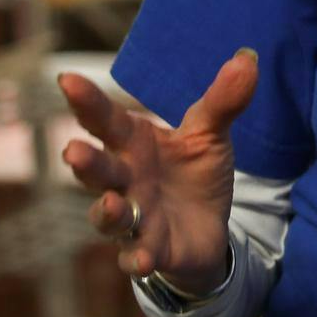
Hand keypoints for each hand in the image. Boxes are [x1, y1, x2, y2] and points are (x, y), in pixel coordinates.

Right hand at [56, 48, 258, 288]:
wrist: (206, 228)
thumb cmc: (193, 173)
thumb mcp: (209, 135)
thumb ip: (223, 101)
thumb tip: (249, 57)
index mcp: (133, 144)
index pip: (105, 120)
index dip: (86, 101)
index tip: (67, 79)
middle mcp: (125, 180)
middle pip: (99, 170)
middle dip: (86, 162)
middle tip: (72, 150)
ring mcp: (134, 218)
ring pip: (109, 217)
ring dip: (107, 212)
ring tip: (112, 204)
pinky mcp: (150, 250)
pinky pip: (136, 257)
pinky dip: (137, 258)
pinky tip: (143, 259)